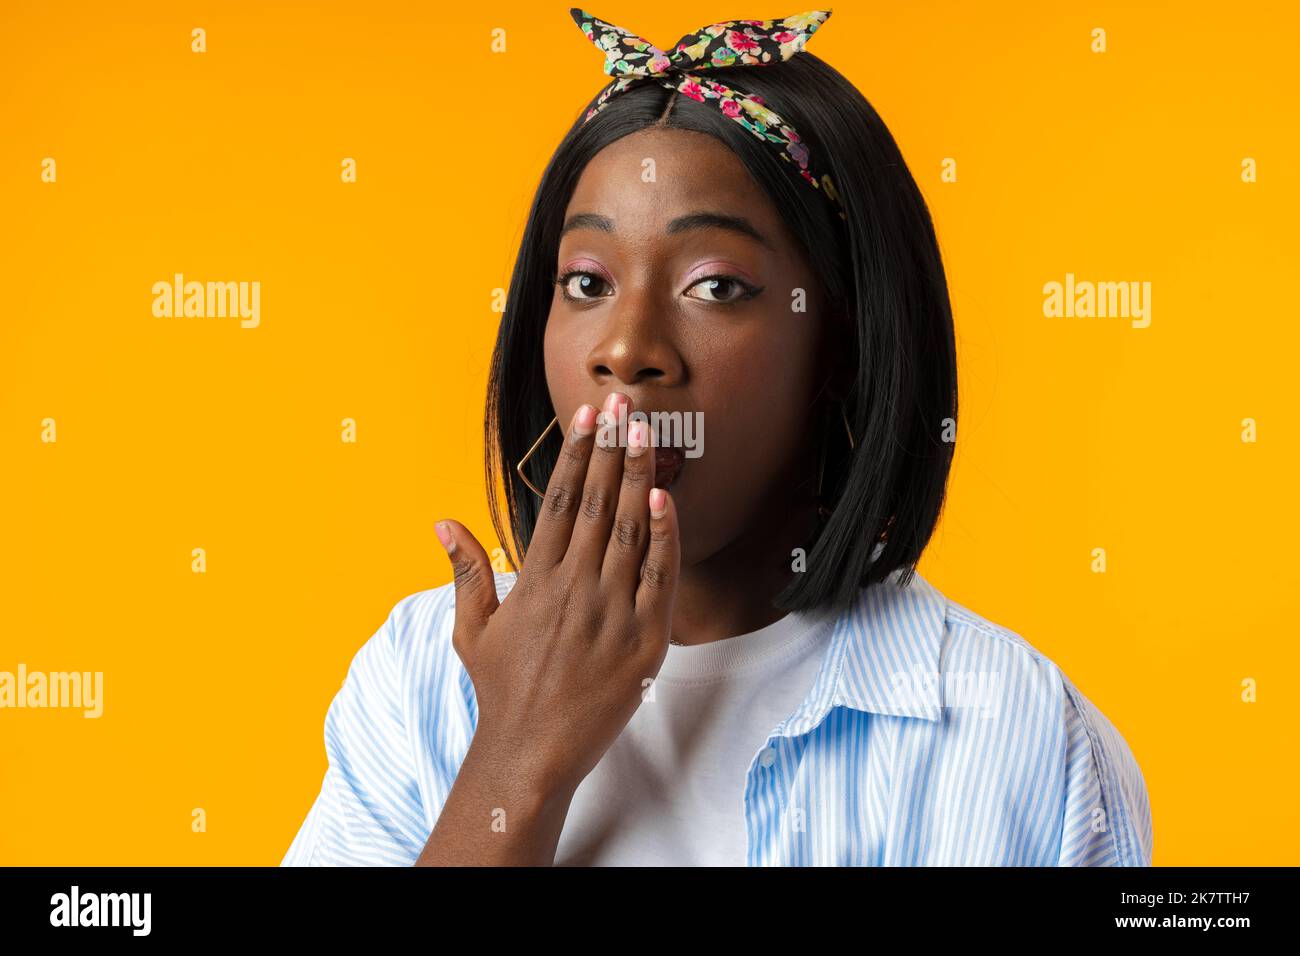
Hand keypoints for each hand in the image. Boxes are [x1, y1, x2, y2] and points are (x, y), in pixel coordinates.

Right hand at [434, 391, 679, 796]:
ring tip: (646, 431)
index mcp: (536, 579)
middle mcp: (575, 585)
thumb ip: (465, 570)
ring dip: (639, 474)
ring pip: (631, 527)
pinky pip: (660, 575)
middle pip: (599, 500)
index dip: (576, 452)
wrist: (532, 752)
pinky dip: (665, 534)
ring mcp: (612, 610)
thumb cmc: (501, 690)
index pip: (560, 499)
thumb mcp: (473, 628)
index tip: (585, 415)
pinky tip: (667, 495)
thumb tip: (443, 521)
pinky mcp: (645, 638)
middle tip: (623, 401)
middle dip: (612, 446)